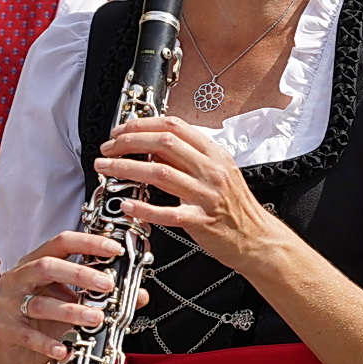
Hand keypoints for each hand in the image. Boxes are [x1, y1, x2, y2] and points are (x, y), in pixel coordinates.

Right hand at [0, 230, 145, 363]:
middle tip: (108, 285)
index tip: (115, 249)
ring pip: (40, 304)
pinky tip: (66, 349)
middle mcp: (18, 279)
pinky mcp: (4, 330)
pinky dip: (49, 343)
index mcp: (36, 263)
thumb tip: (142, 295)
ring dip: (72, 311)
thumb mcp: (76, 302)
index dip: (88, 243)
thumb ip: (106, 296)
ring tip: (97, 318)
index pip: (61, 242)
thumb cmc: (48, 321)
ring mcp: (7, 304)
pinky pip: (28, 336)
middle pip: (46, 266)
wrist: (18, 354)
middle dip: (80, 274)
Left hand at [93, 114, 281, 268]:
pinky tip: (127, 204)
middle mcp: (212, 170)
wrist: (257, 238)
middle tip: (108, 148)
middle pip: (164, 143)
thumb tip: (154, 148)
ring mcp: (207, 195)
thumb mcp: (217, 174)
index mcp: (214, 155)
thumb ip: (188, 160)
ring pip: (161, 173)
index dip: (142, 125)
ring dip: (127, 169)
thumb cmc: (236, 208)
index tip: (121, 131)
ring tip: (105, 168)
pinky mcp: (202, 221)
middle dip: (129, 142)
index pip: (175, 126)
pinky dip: (144, 208)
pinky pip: (168, 213)